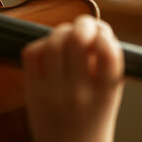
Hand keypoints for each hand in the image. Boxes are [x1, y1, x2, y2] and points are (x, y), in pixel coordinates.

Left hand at [21, 15, 123, 141]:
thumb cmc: (92, 117)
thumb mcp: (109, 93)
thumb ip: (105, 63)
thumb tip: (95, 26)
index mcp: (105, 93)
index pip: (109, 52)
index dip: (105, 33)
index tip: (102, 33)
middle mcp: (78, 92)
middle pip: (77, 40)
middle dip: (82, 23)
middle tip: (83, 25)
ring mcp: (52, 91)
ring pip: (53, 43)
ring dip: (61, 31)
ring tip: (66, 35)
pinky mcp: (32, 90)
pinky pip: (32, 53)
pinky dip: (41, 43)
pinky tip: (49, 49)